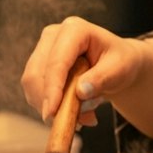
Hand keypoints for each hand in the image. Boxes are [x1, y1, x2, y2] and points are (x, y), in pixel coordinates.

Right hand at [21, 16, 145, 126]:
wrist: (117, 64)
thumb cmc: (120, 62)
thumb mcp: (120, 69)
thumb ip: (101, 78)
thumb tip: (80, 92)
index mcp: (75, 30)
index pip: (57, 61)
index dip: (52, 88)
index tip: (52, 113)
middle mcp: (53, 36)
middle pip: (37, 74)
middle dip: (51, 102)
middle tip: (77, 122)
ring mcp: (43, 50)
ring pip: (32, 85)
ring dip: (52, 107)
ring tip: (83, 116)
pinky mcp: (38, 66)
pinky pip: (34, 92)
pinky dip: (51, 107)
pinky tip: (72, 110)